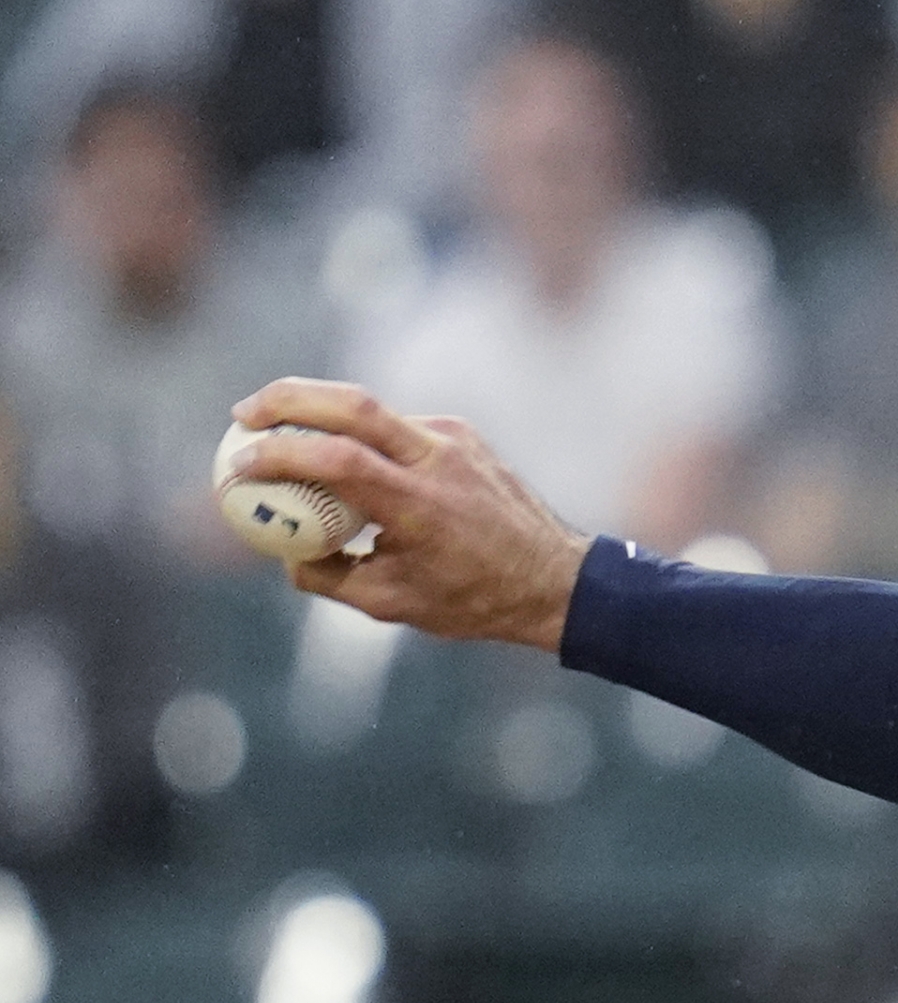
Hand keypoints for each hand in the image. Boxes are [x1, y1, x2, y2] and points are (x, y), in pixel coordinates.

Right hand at [228, 378, 593, 651]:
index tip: (239, 465)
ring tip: (278, 429)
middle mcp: (438, 460)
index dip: (280, 454)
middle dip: (285, 399)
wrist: (554, 579)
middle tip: (242, 414)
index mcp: (421, 506)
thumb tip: (281, 552)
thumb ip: (328, 576)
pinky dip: (360, 433)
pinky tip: (342, 454)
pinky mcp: (461, 433)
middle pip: (350, 403)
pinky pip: (396, 424)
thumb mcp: (391, 603)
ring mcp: (453, 439)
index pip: (337, 459)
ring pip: (370, 408)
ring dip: (318, 411)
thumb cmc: (472, 599)